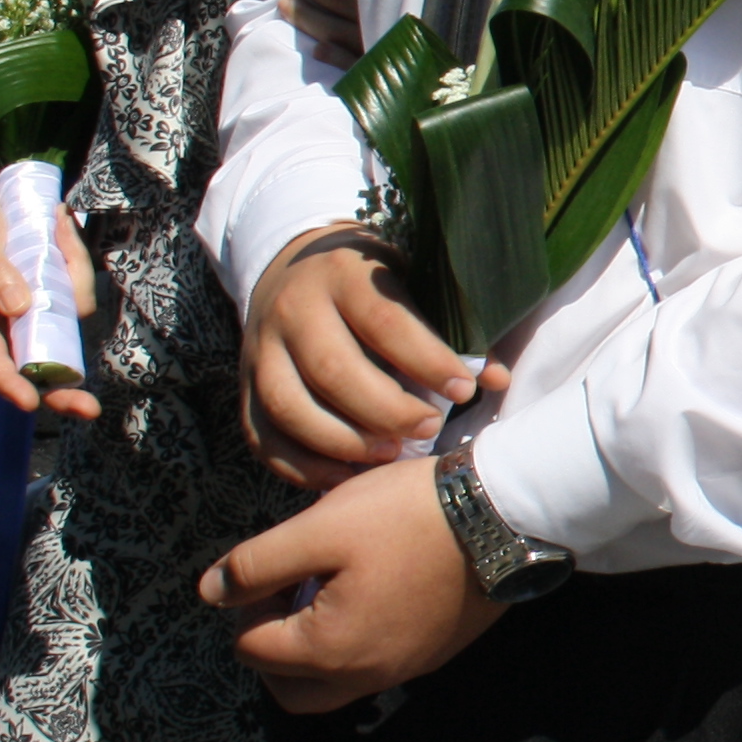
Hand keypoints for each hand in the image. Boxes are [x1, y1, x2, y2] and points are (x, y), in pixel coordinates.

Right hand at [0, 181, 102, 418]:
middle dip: (58, 387)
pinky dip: (74, 263)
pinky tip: (60, 223)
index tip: (29, 402)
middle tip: (88, 409)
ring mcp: (23, 304)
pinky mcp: (42, 289)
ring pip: (60, 320)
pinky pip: (70, 290)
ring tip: (58, 226)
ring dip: (73, 282)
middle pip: (28, 360)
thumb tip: (17, 307)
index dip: (8, 379)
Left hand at [201, 452, 504, 712]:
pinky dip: (353, 646)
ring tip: (325, 592)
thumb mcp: (321, 527)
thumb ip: (256, 564)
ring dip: (311, 652)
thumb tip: (210, 592)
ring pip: (331, 686)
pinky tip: (370, 594)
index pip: (250, 646)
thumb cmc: (408, 516)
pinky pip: (373, 668)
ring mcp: (403, 668)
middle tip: (287, 590)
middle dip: (271, 645)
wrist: (506, 516)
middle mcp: (363, 675)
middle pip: (286, 688)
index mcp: (326, 649)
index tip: (275, 559)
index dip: (247, 600)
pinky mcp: (432, 654)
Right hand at [240, 227, 502, 490]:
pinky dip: (301, 465)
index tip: (464, 389)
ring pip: (289, 406)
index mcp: (344, 275)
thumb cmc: (372, 282)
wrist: (294, 264)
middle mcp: (294, 309)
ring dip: (342, 442)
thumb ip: (451, 329)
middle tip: (429, 429)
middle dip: (387, 410)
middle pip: (333, 370)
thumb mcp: (411, 283)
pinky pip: (261, 435)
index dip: (427, 361)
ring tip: (389, 456)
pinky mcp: (245, 384)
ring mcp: (261, 348)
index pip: (385, 322)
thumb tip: (496, 379)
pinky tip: (344, 477)